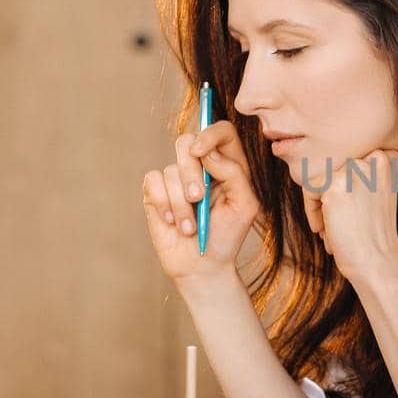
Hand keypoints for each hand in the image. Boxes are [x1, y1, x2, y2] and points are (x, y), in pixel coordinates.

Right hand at [141, 121, 259, 285]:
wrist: (203, 265)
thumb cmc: (227, 235)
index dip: (210, 133)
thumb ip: (234, 174)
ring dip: (180, 203)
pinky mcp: (156, 192)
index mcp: (227, 164)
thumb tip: (208, 153)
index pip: (222, 132)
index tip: (201, 152)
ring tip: (190, 226)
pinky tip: (172, 222)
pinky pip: (153, 181)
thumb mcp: (245, 205)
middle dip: (191, 173)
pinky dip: (163, 204)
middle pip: (187, 142)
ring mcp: (176, 178)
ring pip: (170, 170)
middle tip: (198, 199)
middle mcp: (201, 166)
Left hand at [301, 149, 397, 285]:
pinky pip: (309, 190)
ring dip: (322, 205)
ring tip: (334, 229)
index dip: (346, 185)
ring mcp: (354, 169)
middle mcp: (374, 157)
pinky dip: (312, 212)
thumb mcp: (377, 191)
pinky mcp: (334, 184)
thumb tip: (325, 154)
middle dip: (332, 197)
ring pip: (321, 179)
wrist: (377, 260)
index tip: (351, 207)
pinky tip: (325, 231)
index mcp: (388, 156)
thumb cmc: (374, 231)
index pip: (350, 159)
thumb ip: (361, 170)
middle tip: (342, 222)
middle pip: (334, 168)